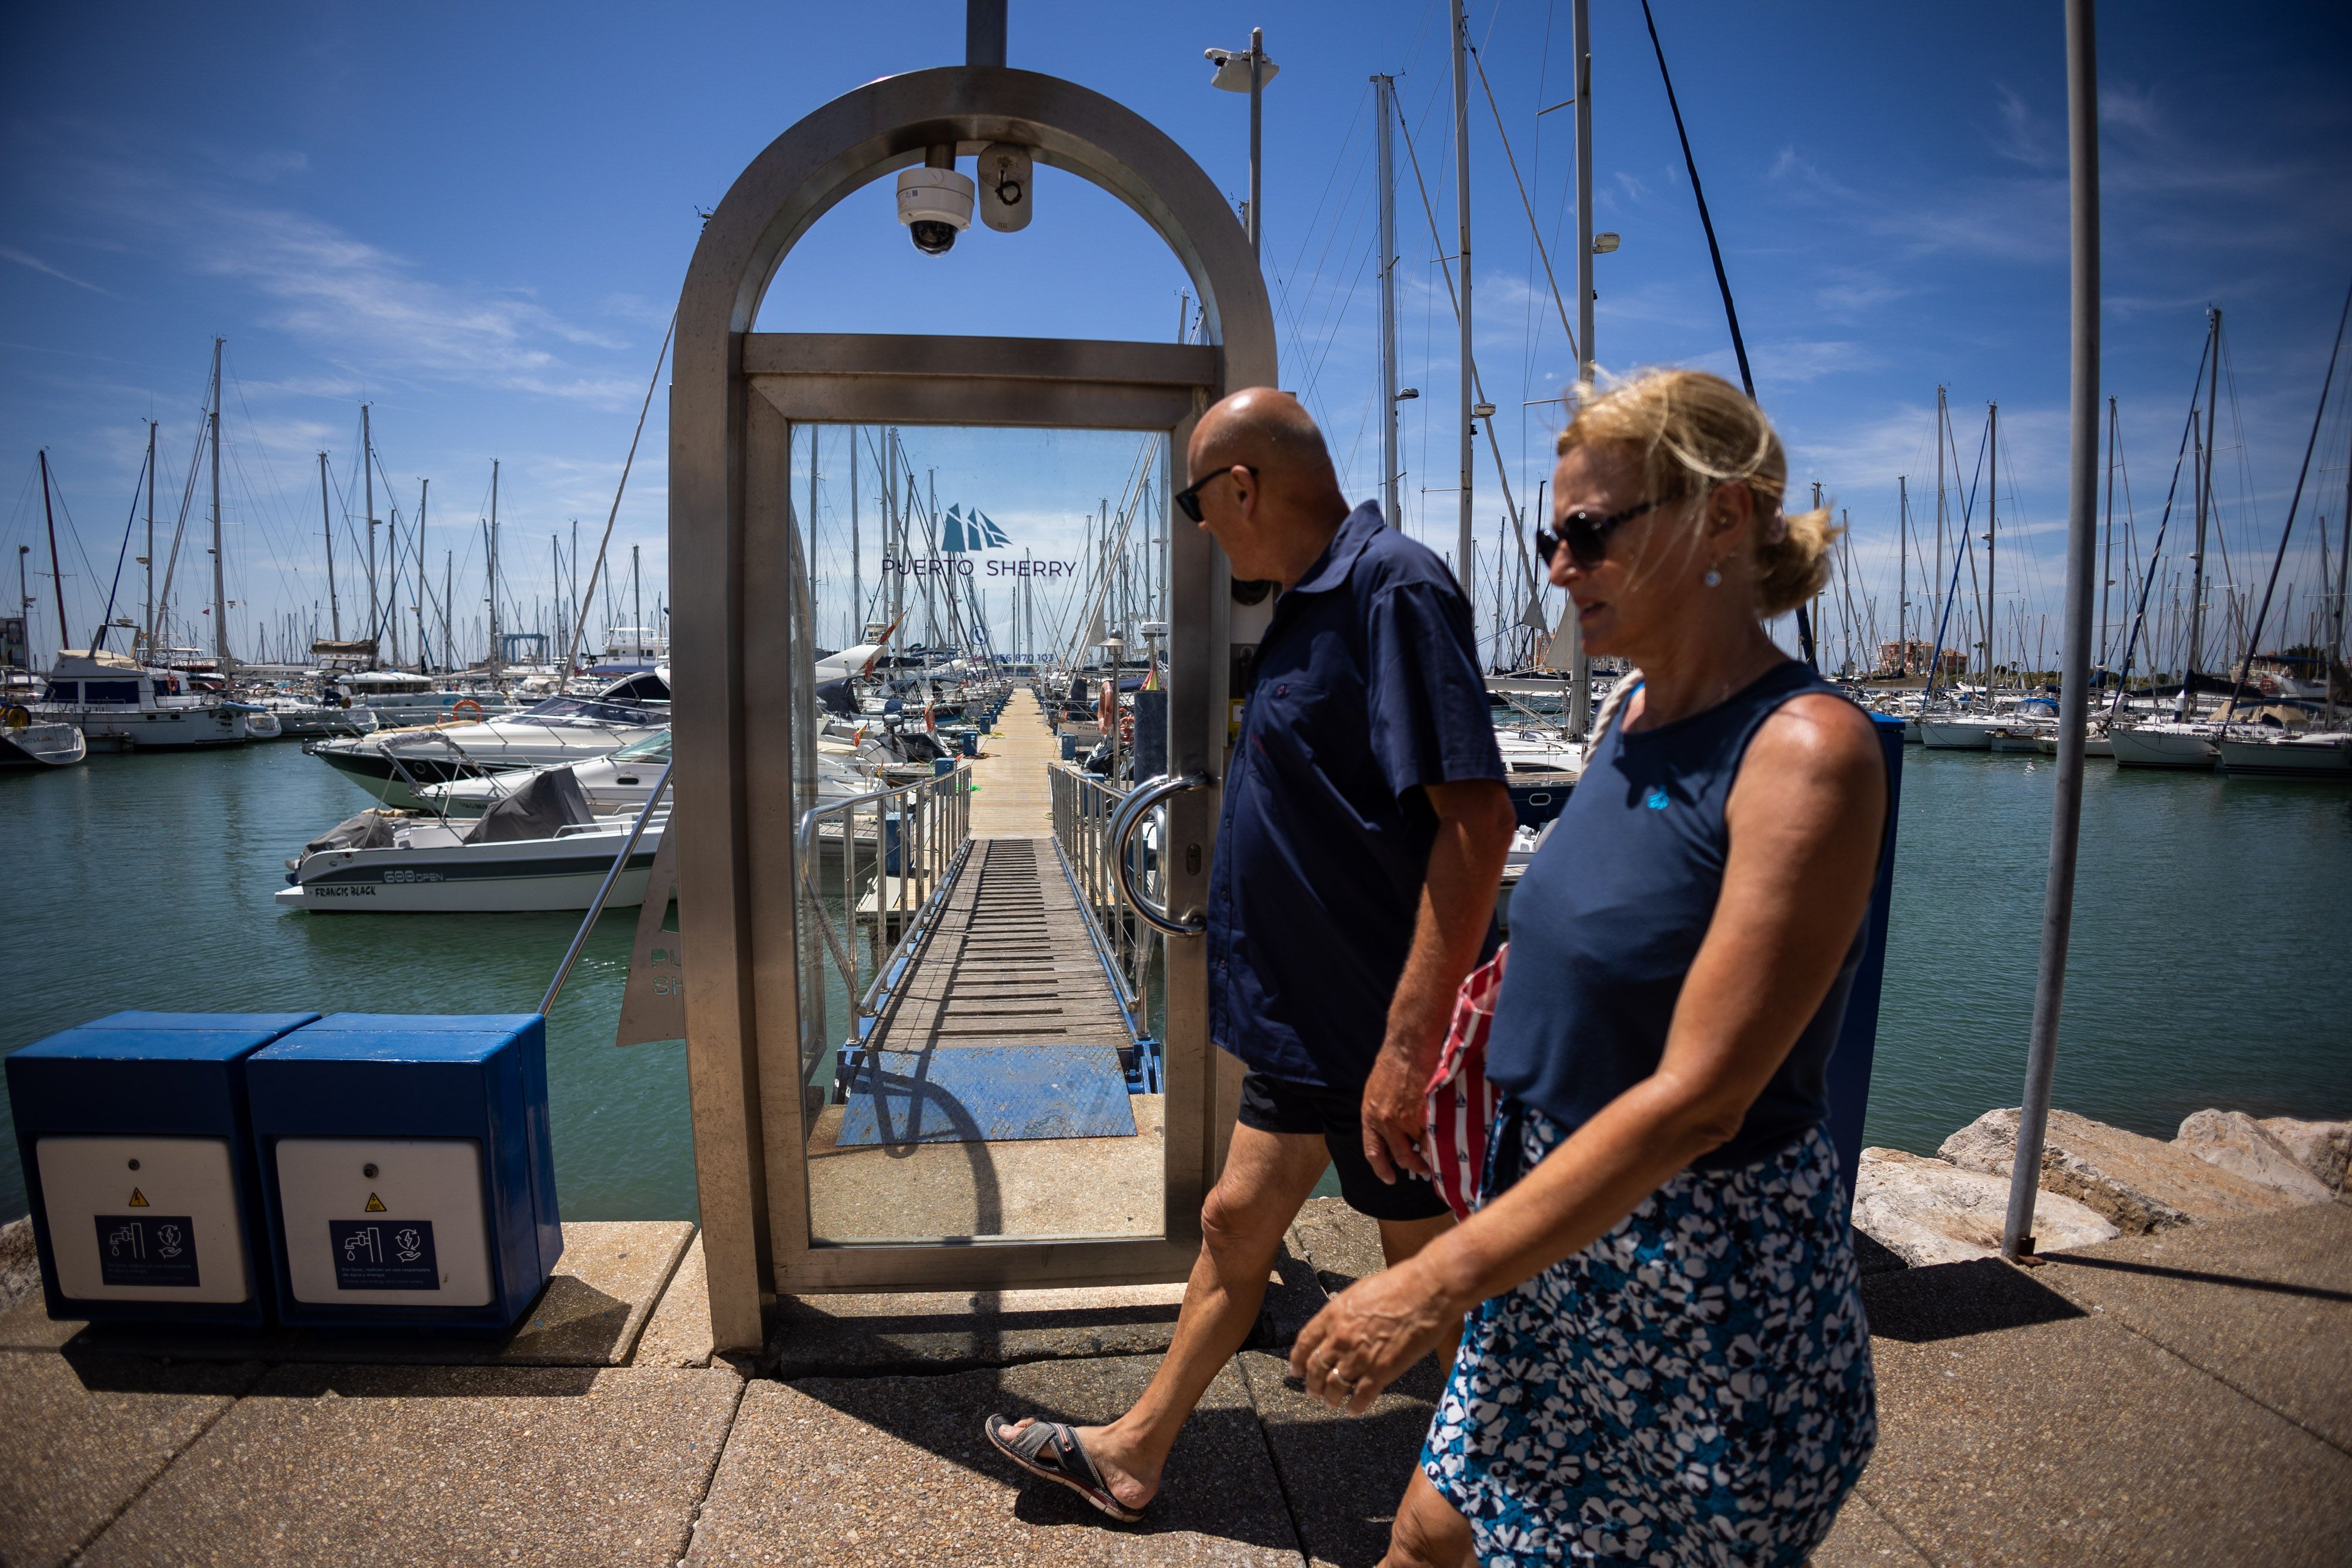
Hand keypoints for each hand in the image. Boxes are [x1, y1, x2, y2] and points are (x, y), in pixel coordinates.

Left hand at [1289, 1260, 1455, 1414]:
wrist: (1427, 1291)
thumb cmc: (1399, 1284)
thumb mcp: (1360, 1292)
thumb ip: (1345, 1312)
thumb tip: (1340, 1324)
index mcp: (1334, 1314)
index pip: (1305, 1342)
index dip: (1298, 1359)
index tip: (1295, 1370)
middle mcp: (1340, 1337)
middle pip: (1316, 1367)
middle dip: (1312, 1383)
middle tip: (1311, 1392)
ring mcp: (1359, 1356)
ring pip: (1335, 1385)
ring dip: (1330, 1397)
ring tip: (1330, 1402)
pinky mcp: (1381, 1372)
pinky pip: (1361, 1395)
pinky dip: (1355, 1406)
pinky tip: (1353, 1410)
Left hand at [1360, 1045, 1434, 1183]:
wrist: (1407, 1049)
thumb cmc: (1391, 1066)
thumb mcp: (1375, 1093)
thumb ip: (1381, 1114)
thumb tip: (1391, 1133)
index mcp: (1371, 1117)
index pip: (1373, 1152)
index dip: (1381, 1169)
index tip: (1390, 1179)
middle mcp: (1387, 1123)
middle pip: (1403, 1156)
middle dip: (1415, 1166)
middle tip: (1425, 1170)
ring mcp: (1408, 1120)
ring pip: (1423, 1146)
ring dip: (1432, 1150)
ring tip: (1442, 1151)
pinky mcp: (1427, 1114)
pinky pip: (1437, 1134)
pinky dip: (1443, 1138)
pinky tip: (1450, 1137)